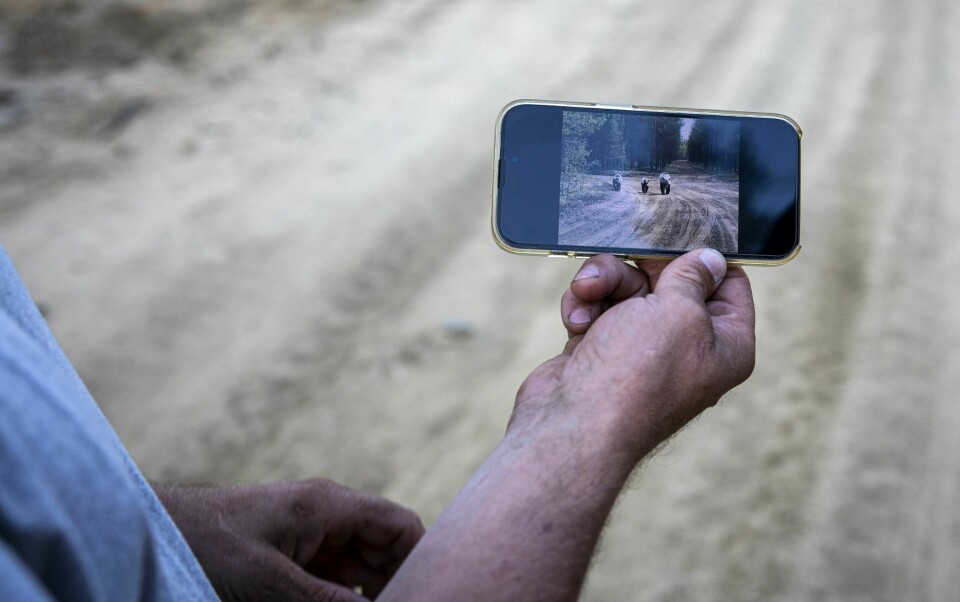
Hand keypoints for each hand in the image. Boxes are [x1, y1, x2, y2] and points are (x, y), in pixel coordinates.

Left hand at [156, 479, 423, 601]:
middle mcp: (328, 516)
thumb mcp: (271, 581)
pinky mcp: (292, 556)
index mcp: (330, 505)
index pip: (400, 525)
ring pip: (362, 568)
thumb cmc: (208, 542)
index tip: (423, 596)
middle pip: (385, 550)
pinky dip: (343, 598)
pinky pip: (333, 579)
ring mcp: (310, 536)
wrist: (157, 532)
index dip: (420, 559)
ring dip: (369, 596)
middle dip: (394, 585)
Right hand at [511, 249, 755, 461]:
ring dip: (604, 284)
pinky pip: (598, 307)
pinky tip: (577, 321)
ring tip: (588, 295)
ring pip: (627, 289)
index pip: (730, 283)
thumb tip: (710, 258)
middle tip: (625, 251)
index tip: (680, 230)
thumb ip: (693, 276)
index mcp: (725, 344)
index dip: (706, 255)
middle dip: (640, 266)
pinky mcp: (602, 350)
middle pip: (672, 280)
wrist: (572, 426)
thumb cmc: (635, 375)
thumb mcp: (678, 310)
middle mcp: (687, 347)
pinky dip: (585, 307)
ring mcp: (642, 350)